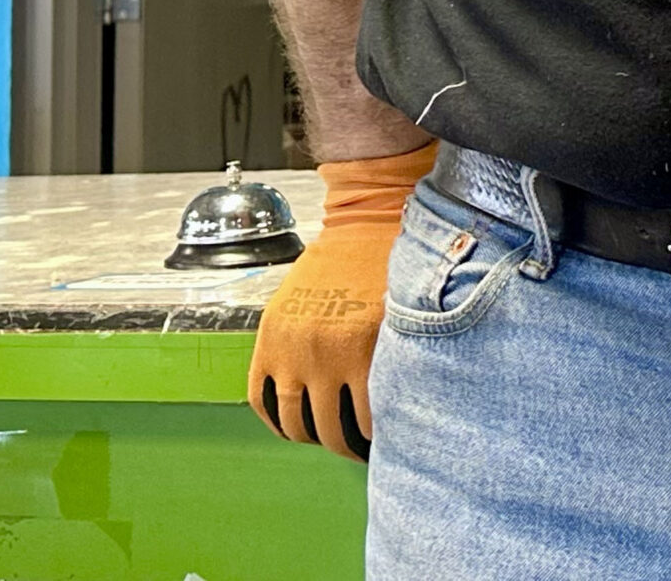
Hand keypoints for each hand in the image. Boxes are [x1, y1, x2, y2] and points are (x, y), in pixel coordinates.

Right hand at [248, 143, 436, 458]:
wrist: (367, 222)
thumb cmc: (400, 271)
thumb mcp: (409, 321)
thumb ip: (401, 369)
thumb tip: (405, 420)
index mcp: (362, 352)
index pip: (368, 427)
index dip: (377, 445)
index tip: (385, 448)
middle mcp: (322, 354)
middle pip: (330, 432)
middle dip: (347, 447)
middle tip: (358, 448)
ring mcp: (291, 348)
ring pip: (293, 422)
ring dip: (311, 437)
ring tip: (328, 436)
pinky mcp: (269, 337)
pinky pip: (260, 397)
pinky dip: (274, 419)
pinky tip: (293, 424)